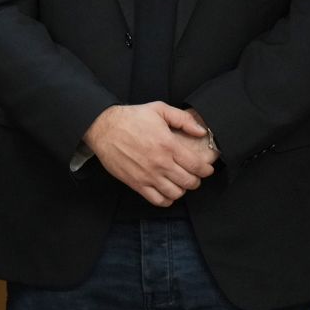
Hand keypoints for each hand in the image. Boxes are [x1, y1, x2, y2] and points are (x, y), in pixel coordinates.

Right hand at [83, 102, 216, 206]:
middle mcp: (160, 163)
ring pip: (175, 193)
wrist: (103, 127)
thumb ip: (183, 119)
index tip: (205, 168)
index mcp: (168, 145)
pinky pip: (157, 200)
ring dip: (181, 189)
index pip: (197, 166)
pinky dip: (166, 199)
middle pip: (189, 182)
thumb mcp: (158, 109)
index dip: (206, 170)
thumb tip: (201, 131)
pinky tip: (166, 191)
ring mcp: (148, 175)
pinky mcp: (136, 183)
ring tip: (179, 182)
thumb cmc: (130, 118)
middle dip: (196, 180)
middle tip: (193, 175)